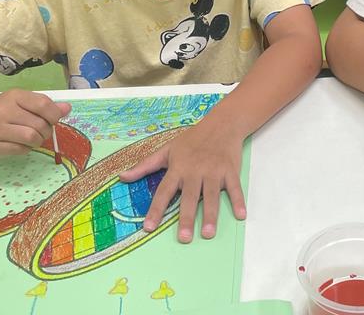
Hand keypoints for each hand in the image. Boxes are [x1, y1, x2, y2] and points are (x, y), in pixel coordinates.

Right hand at [0, 88, 69, 157]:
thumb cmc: (3, 108)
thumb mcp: (22, 100)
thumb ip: (44, 105)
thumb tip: (67, 109)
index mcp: (13, 96)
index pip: (43, 104)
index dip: (55, 114)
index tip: (54, 119)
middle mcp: (3, 111)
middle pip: (39, 124)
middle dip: (47, 130)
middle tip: (42, 130)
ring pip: (31, 138)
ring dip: (38, 140)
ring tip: (33, 138)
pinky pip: (20, 150)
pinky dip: (26, 148)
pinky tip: (20, 143)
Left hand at [119, 119, 245, 242]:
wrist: (221, 124)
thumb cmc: (192, 139)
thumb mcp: (166, 149)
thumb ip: (145, 166)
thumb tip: (122, 177)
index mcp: (178, 167)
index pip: (164, 191)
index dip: (156, 210)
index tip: (148, 227)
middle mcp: (195, 170)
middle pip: (190, 198)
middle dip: (187, 218)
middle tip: (184, 238)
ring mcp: (214, 171)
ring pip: (212, 196)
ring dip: (211, 215)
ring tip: (208, 234)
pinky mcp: (230, 170)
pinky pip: (234, 188)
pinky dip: (238, 201)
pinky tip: (241, 215)